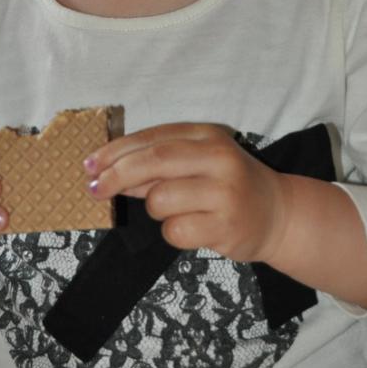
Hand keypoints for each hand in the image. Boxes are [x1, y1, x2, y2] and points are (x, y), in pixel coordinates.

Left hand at [84, 122, 288, 262]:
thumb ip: (157, 161)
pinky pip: (174, 231)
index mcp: (207, 135)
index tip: (89, 164)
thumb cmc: (226, 185)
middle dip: (116, 176)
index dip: (115, 151)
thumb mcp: (197, 160)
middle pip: (153, 163)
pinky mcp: (226, 226)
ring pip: (160, 200)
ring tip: (176, 210)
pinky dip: (173, 232)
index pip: (152, 138)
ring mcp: (224, 192)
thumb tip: (106, 171)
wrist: (277, 214)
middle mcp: (218, 158)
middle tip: (94, 190)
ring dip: (154, 209)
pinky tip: (192, 227)